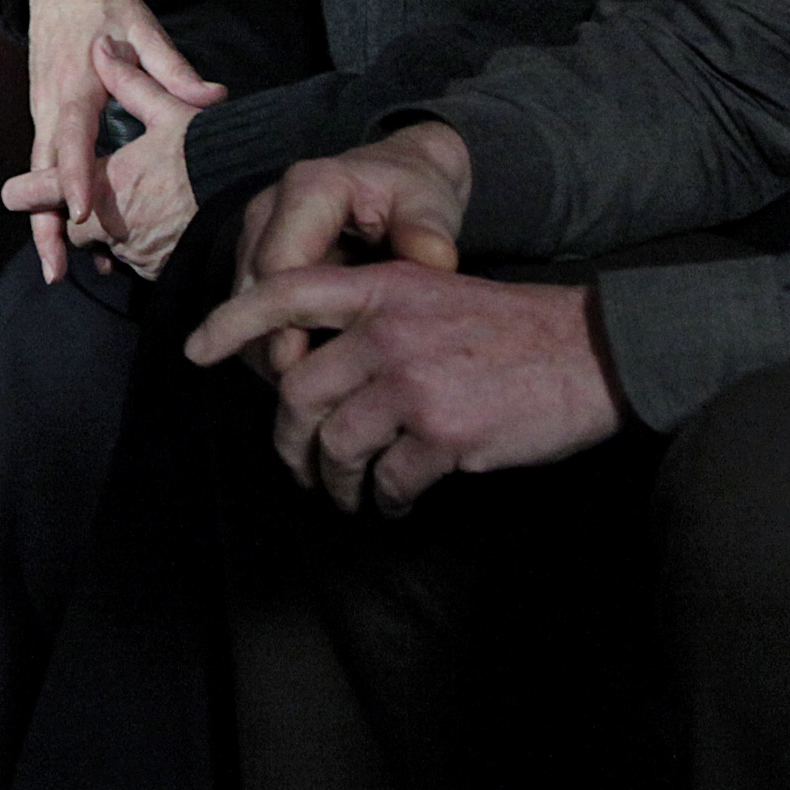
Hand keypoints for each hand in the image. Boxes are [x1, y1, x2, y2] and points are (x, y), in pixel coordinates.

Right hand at [0, 36, 208, 279]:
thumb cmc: (105, 2)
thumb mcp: (142, 25)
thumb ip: (171, 67)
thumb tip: (211, 101)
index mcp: (77, 83)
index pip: (71, 136)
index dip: (72, 175)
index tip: (82, 212)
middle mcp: (53, 104)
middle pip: (42, 170)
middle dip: (45, 221)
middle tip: (56, 269)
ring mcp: (44, 112)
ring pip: (39, 175)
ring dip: (45, 222)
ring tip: (59, 270)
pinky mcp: (46, 117)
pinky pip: (48, 165)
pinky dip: (53, 202)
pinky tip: (71, 238)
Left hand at [182, 266, 619, 513]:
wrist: (594, 353)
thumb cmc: (510, 329)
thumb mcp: (436, 293)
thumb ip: (375, 319)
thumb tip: (316, 370)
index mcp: (384, 288)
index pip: (286, 293)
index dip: (232, 322)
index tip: (195, 351)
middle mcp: (389, 331)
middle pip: (298, 394)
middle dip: (290, 442)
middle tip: (300, 468)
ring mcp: (415, 383)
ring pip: (336, 446)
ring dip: (334, 482)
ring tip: (347, 496)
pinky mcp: (445, 434)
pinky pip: (388, 480)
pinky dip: (385, 498)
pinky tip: (396, 501)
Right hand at [232, 122, 470, 374]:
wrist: (395, 177)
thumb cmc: (413, 193)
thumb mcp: (429, 203)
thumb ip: (428, 230)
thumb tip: (434, 258)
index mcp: (308, 190)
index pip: (278, 266)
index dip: (288, 322)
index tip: (314, 369)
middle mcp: (268, 210)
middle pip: (250, 293)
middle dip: (275, 345)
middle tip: (314, 397)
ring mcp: (254, 235)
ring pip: (243, 308)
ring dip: (269, 350)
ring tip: (314, 391)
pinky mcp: (252, 259)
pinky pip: (250, 313)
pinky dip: (273, 344)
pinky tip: (309, 372)